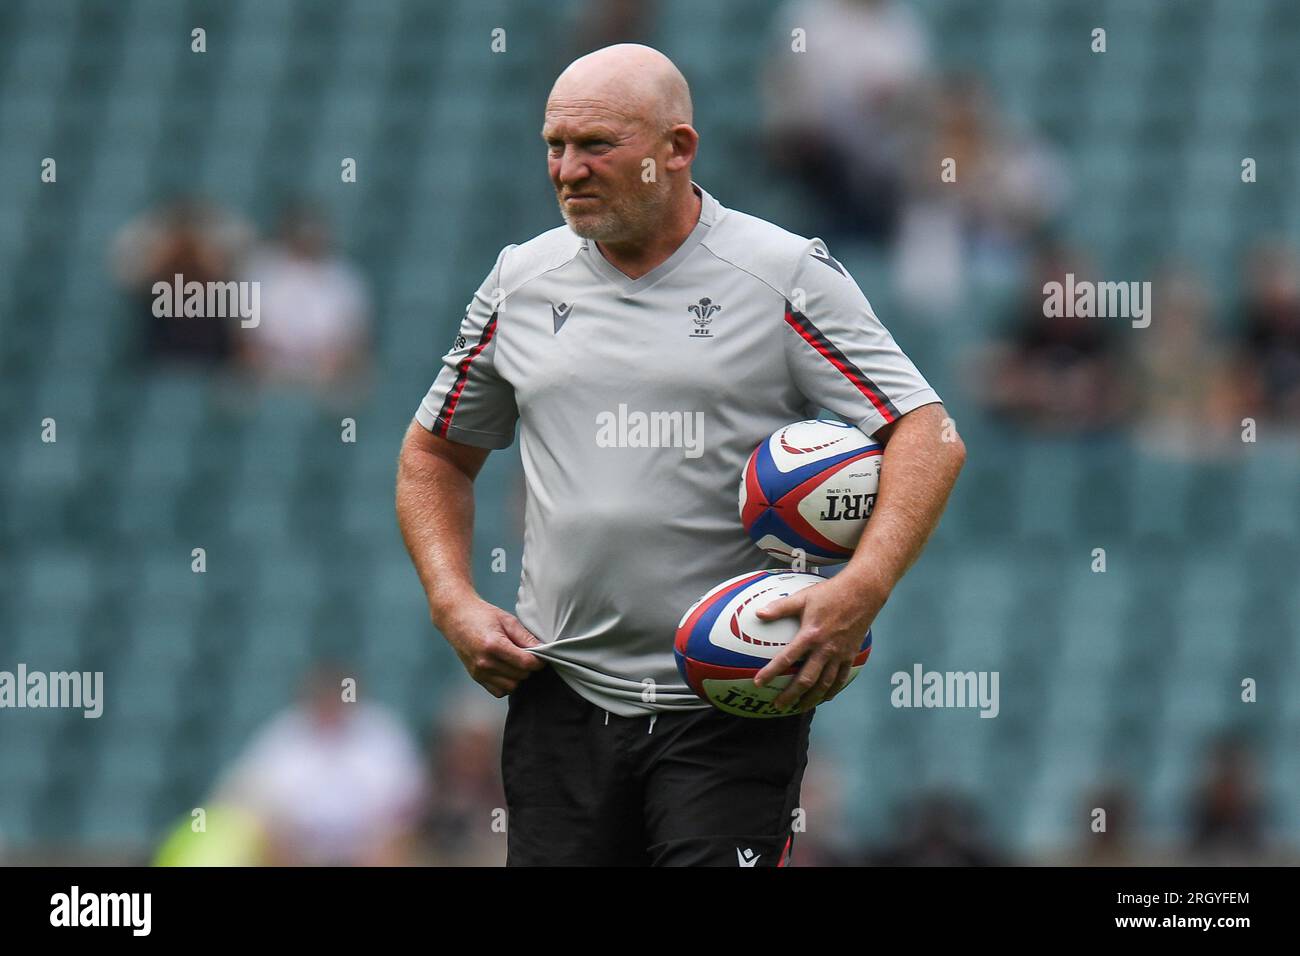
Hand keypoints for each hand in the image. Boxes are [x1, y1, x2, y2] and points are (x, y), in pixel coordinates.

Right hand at [436, 597, 545, 696]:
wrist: (456, 617)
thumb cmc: (483, 615)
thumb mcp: (508, 620)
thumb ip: (526, 637)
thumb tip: (544, 650)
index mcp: (494, 645)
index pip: (526, 663)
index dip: (539, 660)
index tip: (541, 655)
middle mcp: (485, 662)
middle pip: (521, 676)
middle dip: (528, 667)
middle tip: (527, 654)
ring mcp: (479, 672)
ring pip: (512, 686)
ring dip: (518, 676)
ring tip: (516, 661)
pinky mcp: (476, 677)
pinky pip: (499, 691)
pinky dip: (507, 684)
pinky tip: (506, 669)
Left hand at [752, 575, 884, 711]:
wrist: (862, 593)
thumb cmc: (830, 593)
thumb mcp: (802, 597)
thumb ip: (780, 607)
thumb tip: (758, 613)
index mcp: (810, 635)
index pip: (787, 658)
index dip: (771, 672)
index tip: (758, 683)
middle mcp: (825, 649)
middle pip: (806, 679)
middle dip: (791, 695)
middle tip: (778, 705)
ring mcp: (840, 654)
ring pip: (825, 684)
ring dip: (811, 699)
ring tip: (799, 708)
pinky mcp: (851, 655)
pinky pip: (841, 679)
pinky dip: (832, 691)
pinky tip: (824, 698)